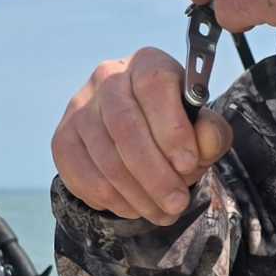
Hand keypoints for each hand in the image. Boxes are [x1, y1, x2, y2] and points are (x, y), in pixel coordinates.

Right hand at [52, 46, 233, 225]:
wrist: (137, 135)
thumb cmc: (175, 129)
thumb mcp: (203, 129)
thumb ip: (211, 133)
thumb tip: (205, 140)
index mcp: (146, 63)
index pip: (154, 86)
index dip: (171, 128)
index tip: (188, 164)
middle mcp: (107, 77)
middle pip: (125, 126)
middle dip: (155, 174)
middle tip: (177, 204)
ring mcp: (80, 108)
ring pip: (105, 157)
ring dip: (137, 194)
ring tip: (162, 213)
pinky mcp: (63, 139)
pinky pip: (84, 175)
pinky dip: (112, 200)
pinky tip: (134, 206)